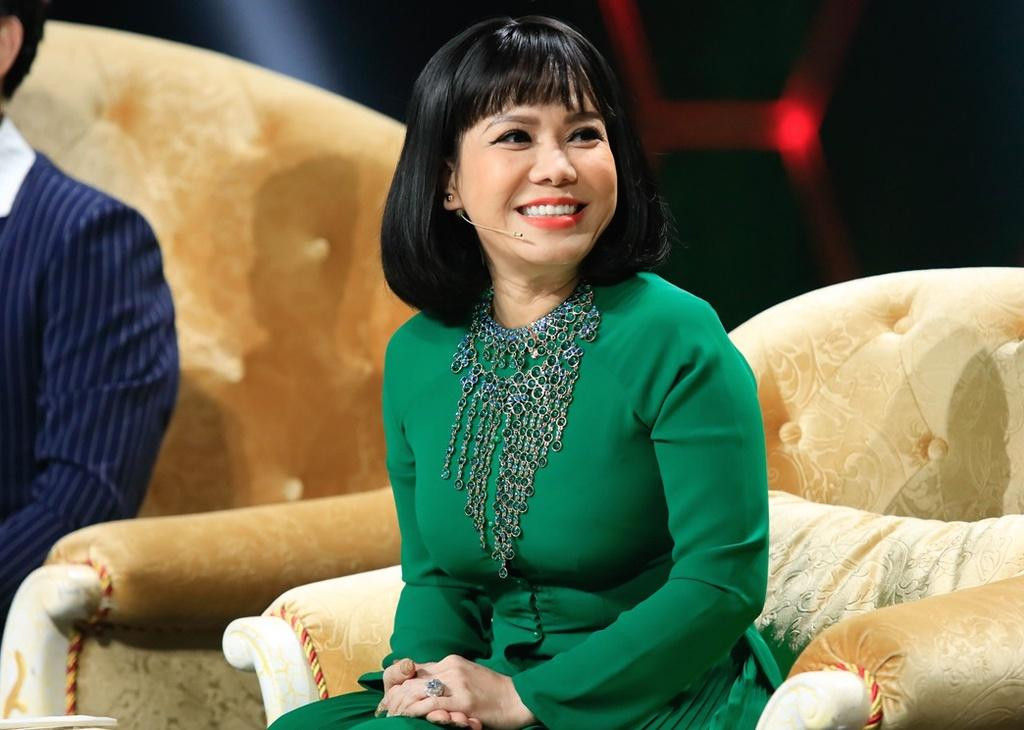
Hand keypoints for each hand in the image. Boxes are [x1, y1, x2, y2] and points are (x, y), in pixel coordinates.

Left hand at [381, 654, 535, 729]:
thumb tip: (427, 684)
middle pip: (413, 680)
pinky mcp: (463, 701)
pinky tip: (410, 717)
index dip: (401, 685)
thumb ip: (448, 677)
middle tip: (387, 710)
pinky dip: (417, 711)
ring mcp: (457, 684)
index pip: (417, 670)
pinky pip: (432, 704)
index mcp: (452, 661)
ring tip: (395, 715)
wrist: (518, 698)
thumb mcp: (468, 675)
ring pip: (418, 691)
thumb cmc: (494, 690)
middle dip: (396, 696)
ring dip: (403, 705)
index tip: (391, 698)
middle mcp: (451, 668)